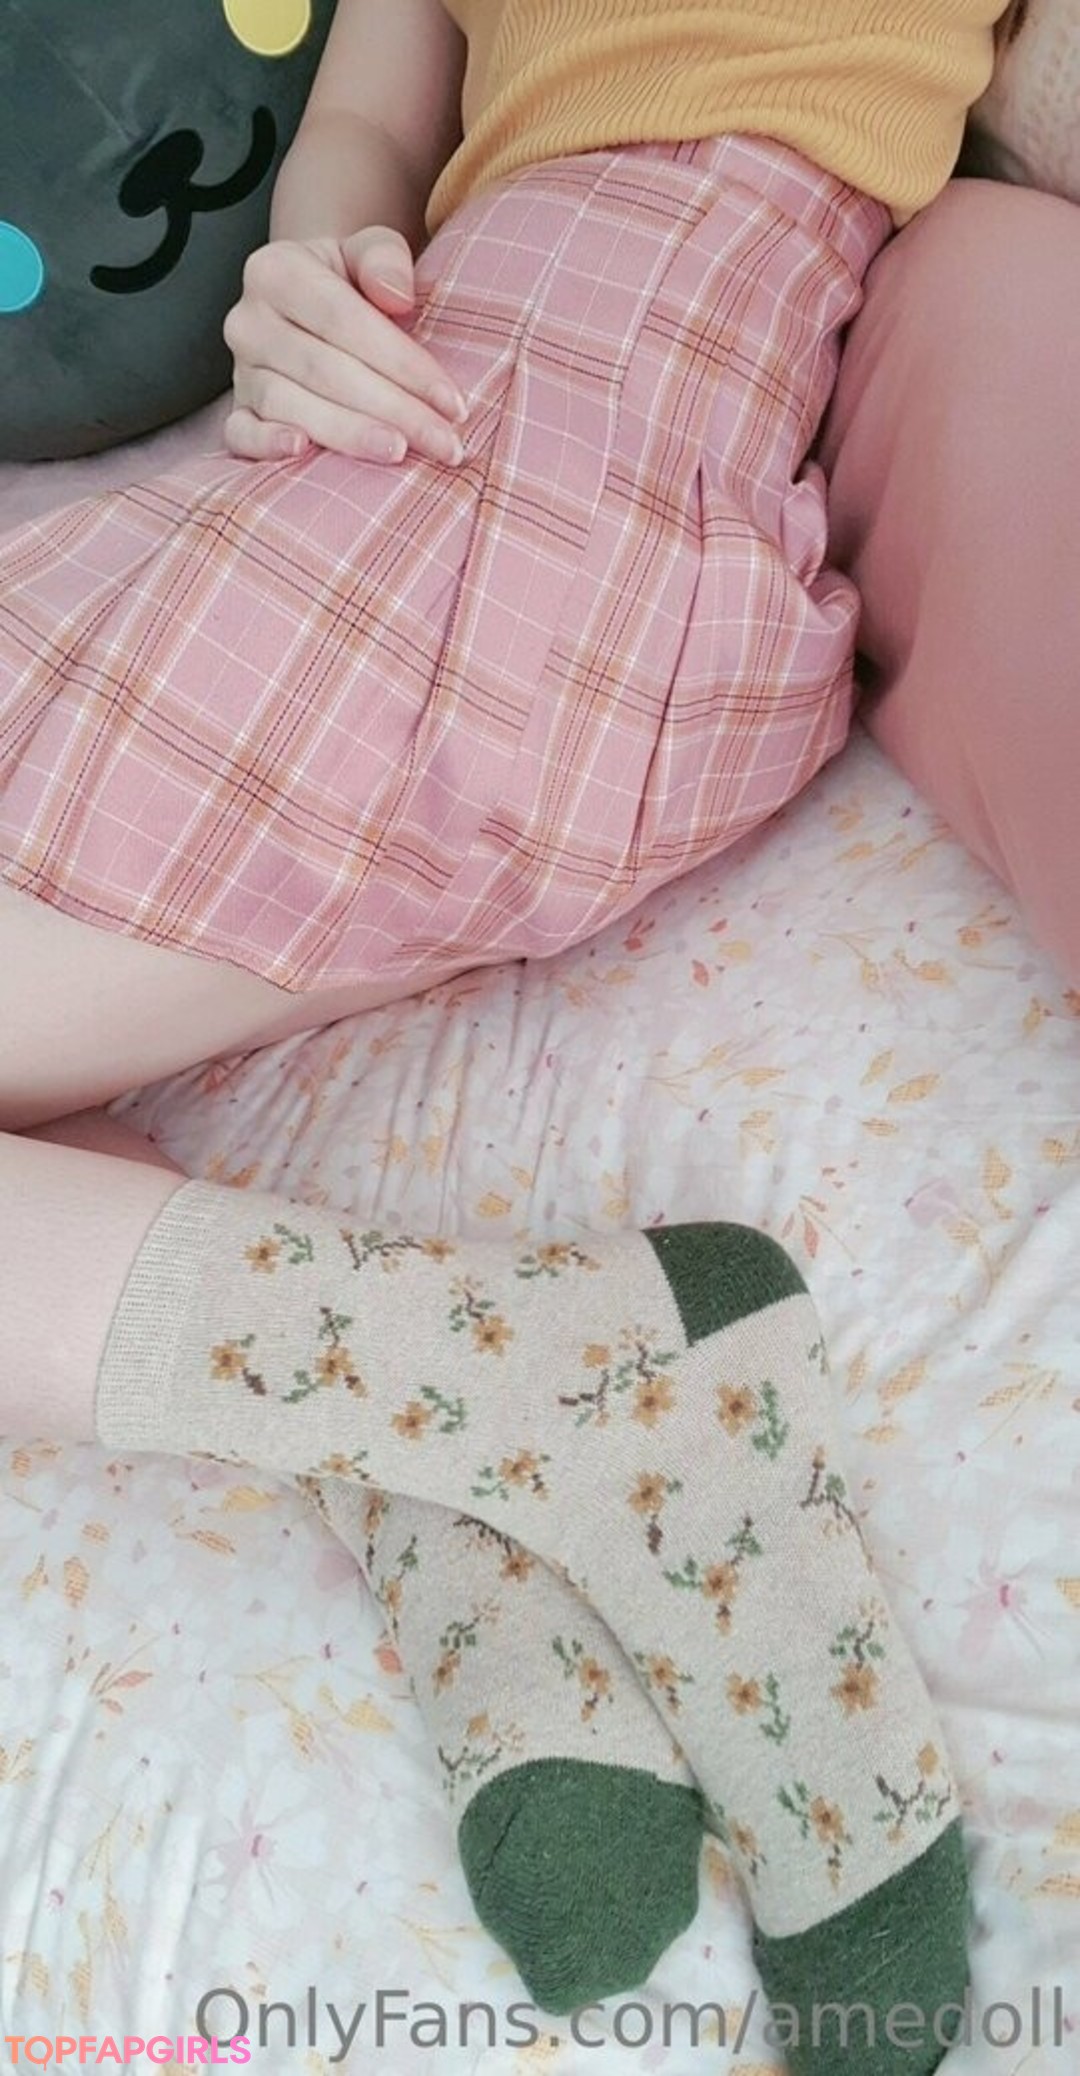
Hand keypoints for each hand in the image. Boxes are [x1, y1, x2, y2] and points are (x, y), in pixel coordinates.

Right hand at [222, 226, 467, 463]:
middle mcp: (249, 320)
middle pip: (326, 370)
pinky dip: (266, 445)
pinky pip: (241, 433)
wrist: (309, 305)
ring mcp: (241, 370)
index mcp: (277, 271)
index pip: (345, 321)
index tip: (452, 401)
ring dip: (349, 434)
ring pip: (291, 405)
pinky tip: (302, 451)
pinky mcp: (237, 410)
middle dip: (392, 409)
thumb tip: (397, 296)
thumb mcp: (370, 251)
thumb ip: (384, 258)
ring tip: (398, 453)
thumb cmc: (351, 282)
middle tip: (442, 442)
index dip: (402, 363)